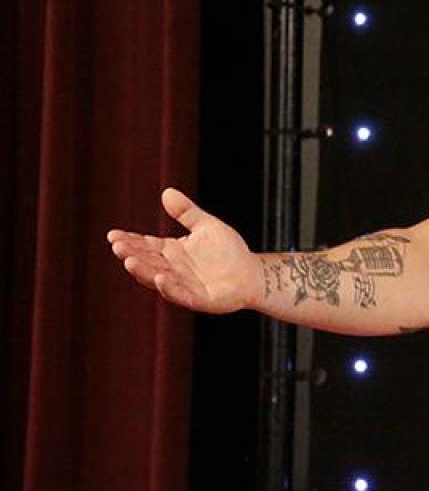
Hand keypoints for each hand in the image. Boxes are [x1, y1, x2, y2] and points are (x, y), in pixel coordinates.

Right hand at [107, 188, 258, 313]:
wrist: (252, 273)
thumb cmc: (228, 251)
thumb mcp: (207, 226)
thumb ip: (187, 212)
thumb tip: (167, 191)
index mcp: (172, 251)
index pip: (146, 245)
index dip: (130, 241)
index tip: (113, 235)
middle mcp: (173, 269)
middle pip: (147, 261)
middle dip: (131, 254)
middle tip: (117, 246)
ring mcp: (183, 285)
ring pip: (158, 278)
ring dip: (144, 271)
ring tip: (129, 262)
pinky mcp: (198, 299)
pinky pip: (181, 294)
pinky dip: (169, 287)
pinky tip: (161, 277)